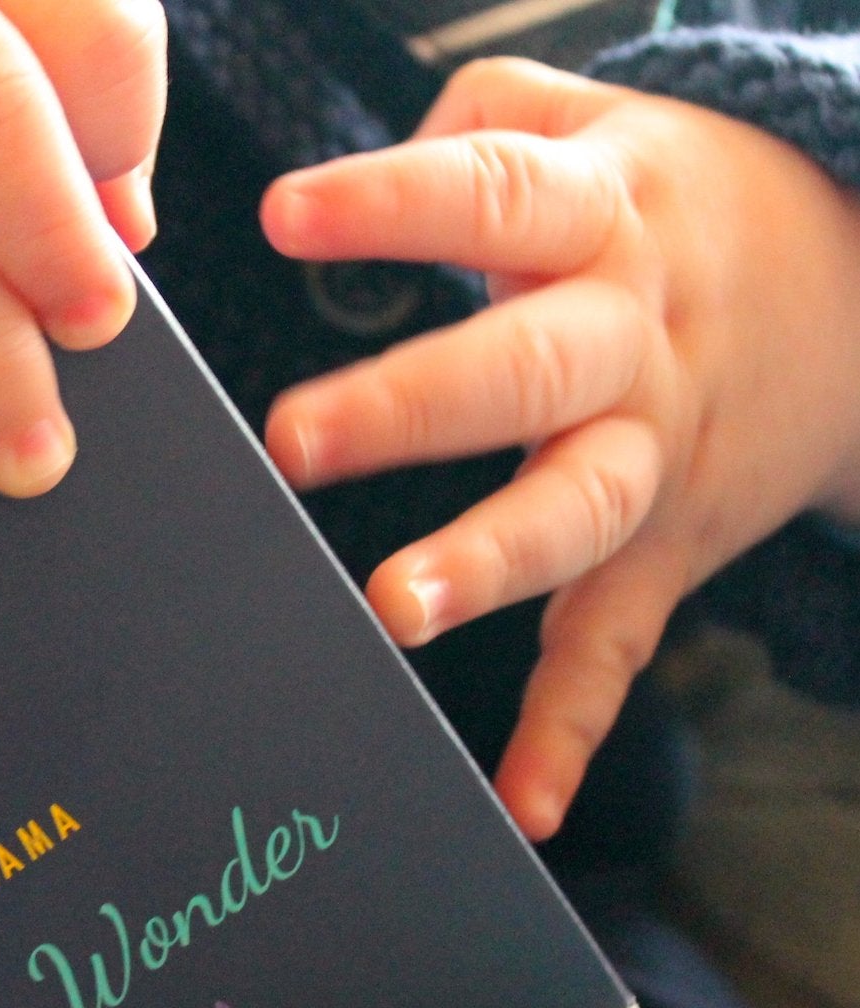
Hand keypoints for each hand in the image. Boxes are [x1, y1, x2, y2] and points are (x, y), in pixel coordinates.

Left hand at [258, 59, 859, 840]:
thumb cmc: (668, 208)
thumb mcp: (598, 127)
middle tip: (296, 439)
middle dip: (413, 404)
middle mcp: (631, 341)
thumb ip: (478, 127)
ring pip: (578, 510)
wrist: (855, 294)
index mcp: (605, 218)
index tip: (283, 216)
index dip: (391, 202)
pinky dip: (571, 727)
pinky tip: (523, 802)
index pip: (494, 192)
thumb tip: (346, 189)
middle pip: (524, 367)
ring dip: (491, 560)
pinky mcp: (665, 551)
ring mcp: (654, 455)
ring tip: (396, 608)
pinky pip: (619, 645)